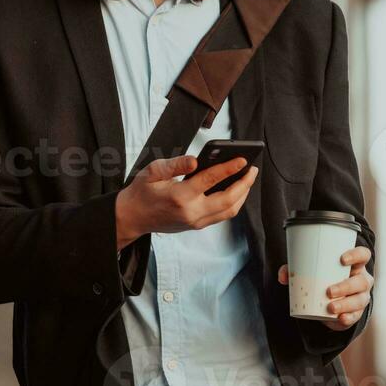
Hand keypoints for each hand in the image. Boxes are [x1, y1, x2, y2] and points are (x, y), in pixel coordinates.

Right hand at [114, 154, 258, 249]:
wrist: (132, 217)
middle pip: (228, 200)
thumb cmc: (142, 191)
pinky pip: (222, 216)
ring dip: (242, 195)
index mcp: (179, 196)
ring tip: (247, 179)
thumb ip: (174, 164)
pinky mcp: (197, 225)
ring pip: (229, 211)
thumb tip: (195, 160)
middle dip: (244, 184)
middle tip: (252, 169)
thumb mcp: (152, 171)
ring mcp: (196, 221)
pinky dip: (233, 203)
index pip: (211, 180)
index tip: (243, 160)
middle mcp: (191, 212)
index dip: (229, 169)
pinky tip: (235, 191)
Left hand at [278, 245, 372, 329]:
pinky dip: (348, 318)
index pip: (363, 255)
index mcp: (354, 264)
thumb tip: (282, 277)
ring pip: (360, 300)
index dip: (356, 255)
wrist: (327, 302)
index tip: (342, 259)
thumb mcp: (308, 272)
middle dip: (346, 286)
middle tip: (329, 291)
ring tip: (331, 307)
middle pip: (361, 281)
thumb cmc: (321, 278)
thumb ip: (293, 270)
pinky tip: (341, 318)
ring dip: (346, 304)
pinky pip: (356, 316)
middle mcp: (362, 279)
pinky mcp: (357, 312)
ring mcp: (361, 296)